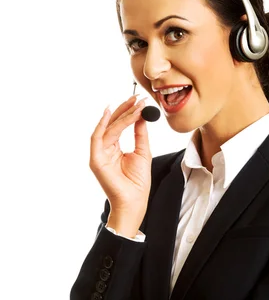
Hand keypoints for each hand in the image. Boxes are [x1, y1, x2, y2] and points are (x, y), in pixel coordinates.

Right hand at [89, 95, 152, 211]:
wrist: (134, 201)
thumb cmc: (137, 182)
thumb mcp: (142, 152)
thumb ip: (139, 133)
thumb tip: (142, 115)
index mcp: (114, 148)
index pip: (119, 125)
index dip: (129, 112)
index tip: (140, 101)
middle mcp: (104, 149)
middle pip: (112, 124)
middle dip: (124, 109)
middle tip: (137, 98)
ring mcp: (99, 154)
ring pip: (108, 128)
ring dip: (121, 115)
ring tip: (134, 105)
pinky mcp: (96, 160)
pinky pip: (97, 138)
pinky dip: (102, 124)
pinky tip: (110, 113)